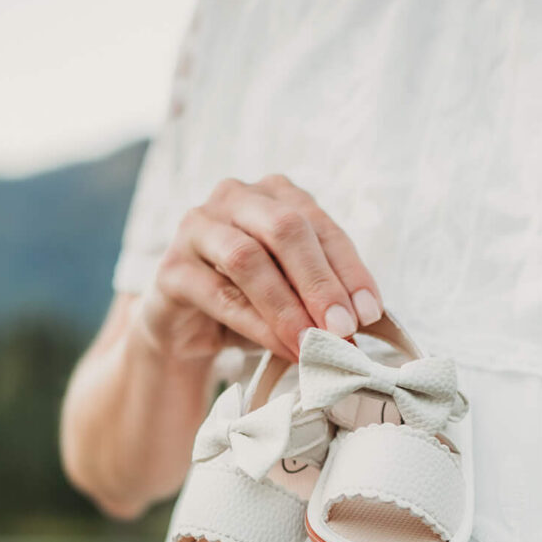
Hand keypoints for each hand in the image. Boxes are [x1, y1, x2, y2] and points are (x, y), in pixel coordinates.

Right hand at [135, 174, 383, 364]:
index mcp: (275, 193)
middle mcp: (235, 198)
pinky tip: (283, 348)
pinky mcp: (171, 267)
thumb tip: (362, 319)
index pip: (320, 225)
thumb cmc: (252, 301)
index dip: (349, 269)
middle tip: (343, 327)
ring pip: (248, 258)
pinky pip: (218, 294)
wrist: (188, 329)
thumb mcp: (296, 291)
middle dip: (319, 282)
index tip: (370, 313)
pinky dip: (257, 325)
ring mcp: (197, 227)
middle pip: (285, 229)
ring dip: (287, 306)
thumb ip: (324, 294)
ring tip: (313, 343)